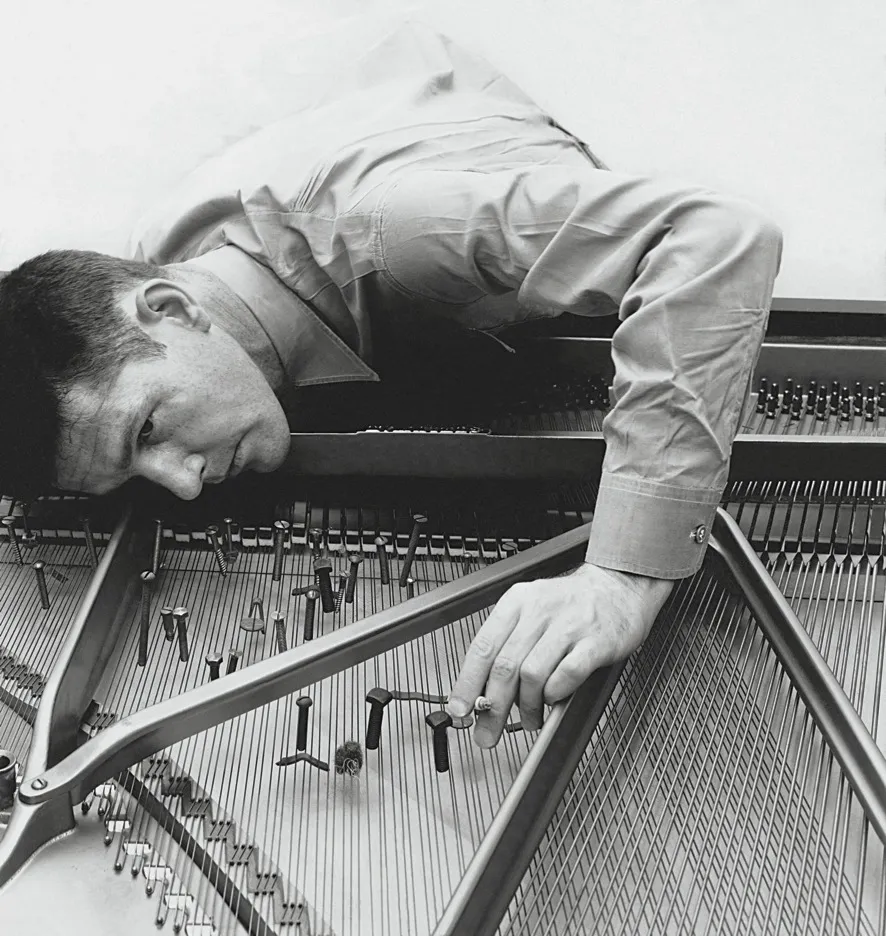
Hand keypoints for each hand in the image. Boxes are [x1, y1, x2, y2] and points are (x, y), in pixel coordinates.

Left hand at [446, 562, 674, 746]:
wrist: (618, 587)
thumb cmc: (570, 605)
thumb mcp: (531, 611)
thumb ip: (507, 645)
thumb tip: (481, 690)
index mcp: (517, 602)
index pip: (483, 646)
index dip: (467, 683)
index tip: (459, 710)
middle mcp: (540, 610)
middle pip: (505, 666)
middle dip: (492, 707)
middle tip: (488, 731)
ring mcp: (569, 625)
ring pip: (533, 674)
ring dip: (527, 705)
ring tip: (528, 718)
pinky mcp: (596, 641)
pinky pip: (567, 674)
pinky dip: (555, 693)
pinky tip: (553, 699)